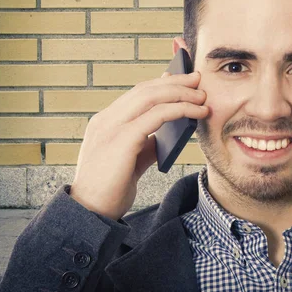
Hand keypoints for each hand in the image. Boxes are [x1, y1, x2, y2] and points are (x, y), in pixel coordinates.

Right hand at [70, 72, 208, 219]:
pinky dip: (180, 110)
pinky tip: (197, 113)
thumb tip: (170, 133)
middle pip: (145, 89)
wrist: (90, 213)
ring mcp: (112, 127)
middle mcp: (106, 119)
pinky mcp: (122, 139)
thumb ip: (146, 144)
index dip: (162, 84)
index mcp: (106, 122)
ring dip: (180, 93)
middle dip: (174, 81)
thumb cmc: (110, 189)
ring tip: (202, 96)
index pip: (137, 93)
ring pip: (151, 96)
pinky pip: (157, 116)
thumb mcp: (131, 160)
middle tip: (197, 79)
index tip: (182, 80)